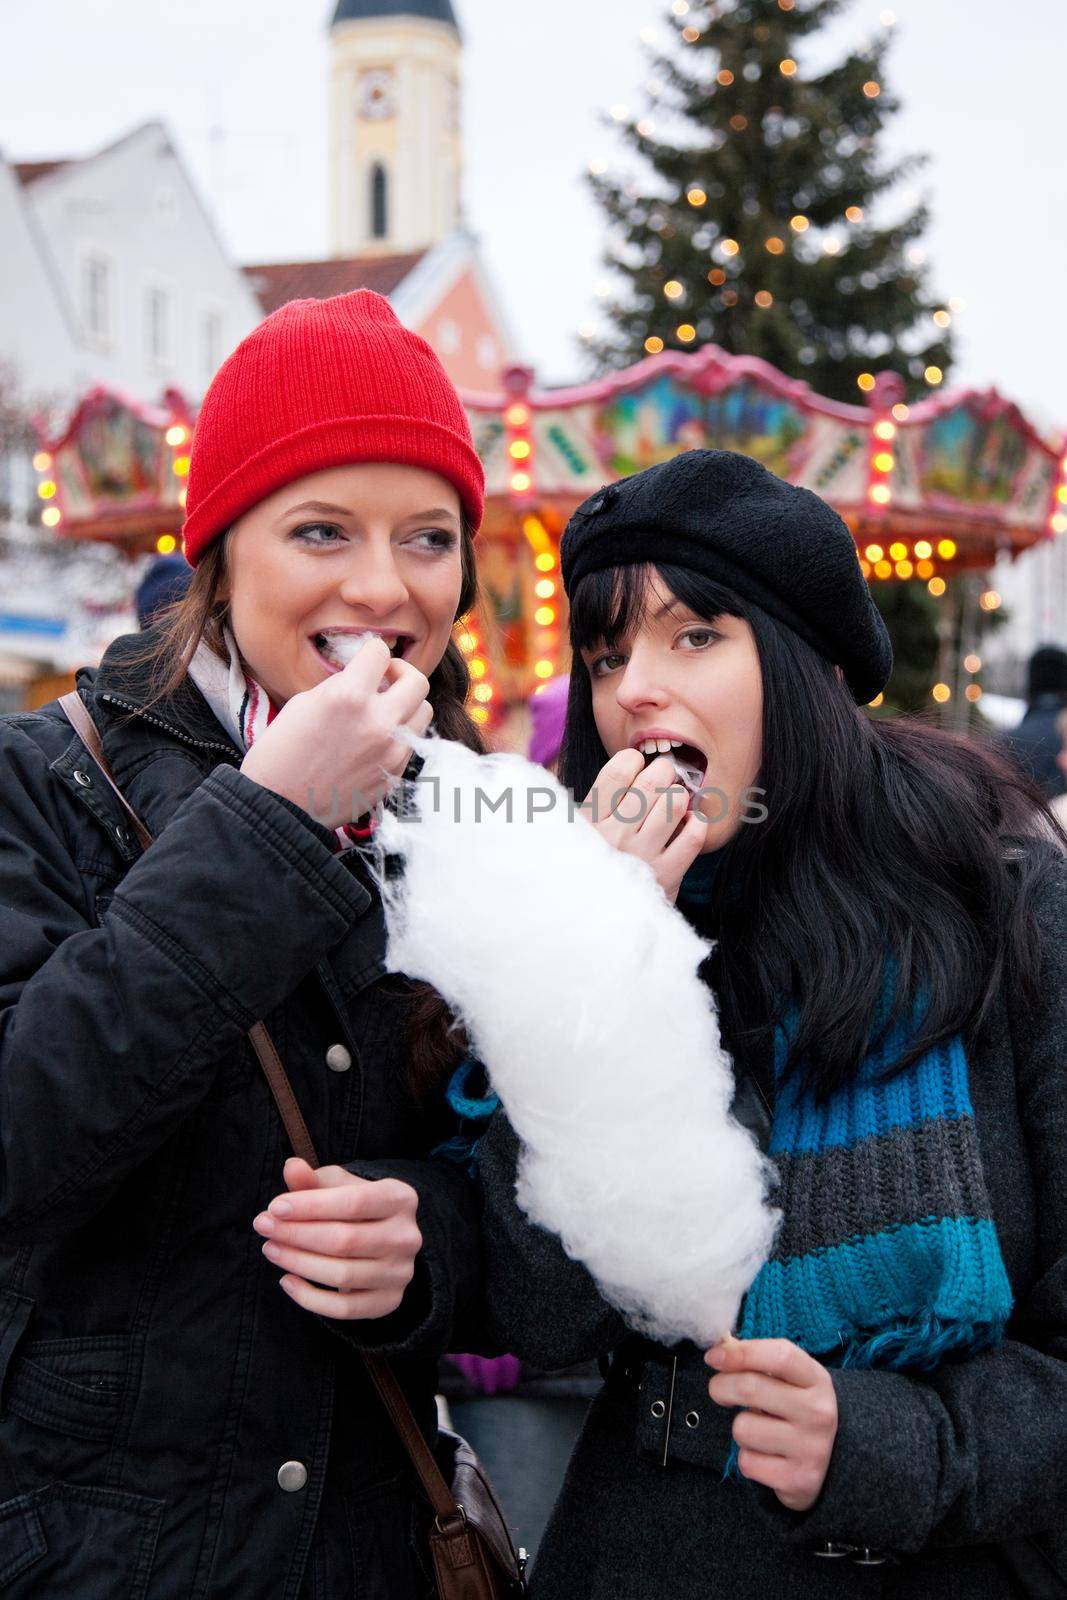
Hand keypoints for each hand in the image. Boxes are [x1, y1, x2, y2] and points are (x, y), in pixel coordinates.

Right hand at [239, 637, 432, 825]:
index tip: (365, 660)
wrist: (279, 806)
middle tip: (383, 679)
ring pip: (423, 711)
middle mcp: (378, 722)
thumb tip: (362, 675)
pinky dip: (398, 734)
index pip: (380, 652)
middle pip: (417, 680)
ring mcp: (391, 751)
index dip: (370, 652)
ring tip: (383, 710)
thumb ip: (340, 684)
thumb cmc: (280, 753)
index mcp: (349, 697)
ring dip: (406, 704)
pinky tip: (375, 739)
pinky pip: (411, 742)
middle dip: (400, 673)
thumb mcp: (304, 703)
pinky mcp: (394, 775)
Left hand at [253, 1157, 422, 1320]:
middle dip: (296, 1234)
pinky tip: (286, 1280)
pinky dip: (310, 1298)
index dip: (310, 1206)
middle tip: (263, 1226)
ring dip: (298, 1263)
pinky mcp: (389, 1301)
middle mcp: (406, 1236)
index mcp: (400, 1198)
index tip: (274, 1207)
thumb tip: (292, 1167)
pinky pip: (345, 1309)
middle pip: (345, 1240)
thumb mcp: (336, 1185)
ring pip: (342, 1275)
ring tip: (270, 1249)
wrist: (382, 1239)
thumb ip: (313, 1180)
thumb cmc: (354, 1207)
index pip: (354, 1202)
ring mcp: (400, 1272)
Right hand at [581, 749, 706, 902]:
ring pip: (674, 803)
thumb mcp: (568, 834)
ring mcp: (642, 856)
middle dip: (662, 771)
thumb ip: (575, 803)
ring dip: (677, 795)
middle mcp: (615, 836)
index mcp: (588, 822)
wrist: (593, 923)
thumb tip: (581, 768)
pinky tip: (687, 822)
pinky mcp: (666, 876)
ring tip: (671, 801)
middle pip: (651, 782)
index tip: (635, 764)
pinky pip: (694, 836)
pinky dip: (697, 822)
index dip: (632, 759)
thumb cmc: (585, 867)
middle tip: (661, 775)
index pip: (617, 772)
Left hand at [706, 1336, 837, 1511]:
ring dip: (740, 1429)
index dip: (741, 1353)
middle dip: (722, 1386)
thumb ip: (757, 1360)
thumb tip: (719, 1349)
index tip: (713, 1357)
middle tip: (720, 1390)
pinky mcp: (799, 1480)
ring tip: (759, 1430)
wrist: (832, 1462)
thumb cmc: (796, 1409)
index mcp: (817, 1380)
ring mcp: (811, 1448)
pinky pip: (747, 1462)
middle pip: (750, 1388)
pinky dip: (748, 1459)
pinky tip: (766, 1456)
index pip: (780, 1356)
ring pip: (743, 1428)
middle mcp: (818, 1413)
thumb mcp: (789, 1379)